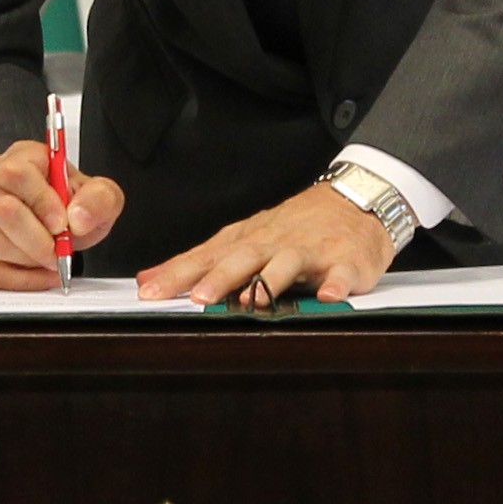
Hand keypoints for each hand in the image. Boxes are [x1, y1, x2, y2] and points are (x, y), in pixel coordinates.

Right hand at [0, 139, 119, 290]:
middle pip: (2, 211)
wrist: (58, 219)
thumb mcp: (101, 195)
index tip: (62, 225)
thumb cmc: (72, 203)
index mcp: (21, 156)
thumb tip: (77, 219)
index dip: (41, 203)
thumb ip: (99, 200)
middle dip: (37, 241)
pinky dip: (15, 279)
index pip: (17, 174)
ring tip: (50, 261)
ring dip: (27, 261)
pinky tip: (36, 274)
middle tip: (60, 253)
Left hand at [140, 185, 394, 306]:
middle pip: (242, 258)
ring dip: (270, 281)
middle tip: (198, 298)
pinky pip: (340, 273)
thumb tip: (149, 279)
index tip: (150, 293)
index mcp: (246, 241)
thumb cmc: (293, 227)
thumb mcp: (242, 238)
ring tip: (254, 302)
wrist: (354, 201)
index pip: (205, 257)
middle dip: (219, 278)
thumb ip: (198, 261)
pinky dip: (335, 284)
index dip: (178, 274)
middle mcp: (273, 244)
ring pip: (286, 264)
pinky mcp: (344, 262)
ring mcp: (310, 252)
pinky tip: (328, 298)